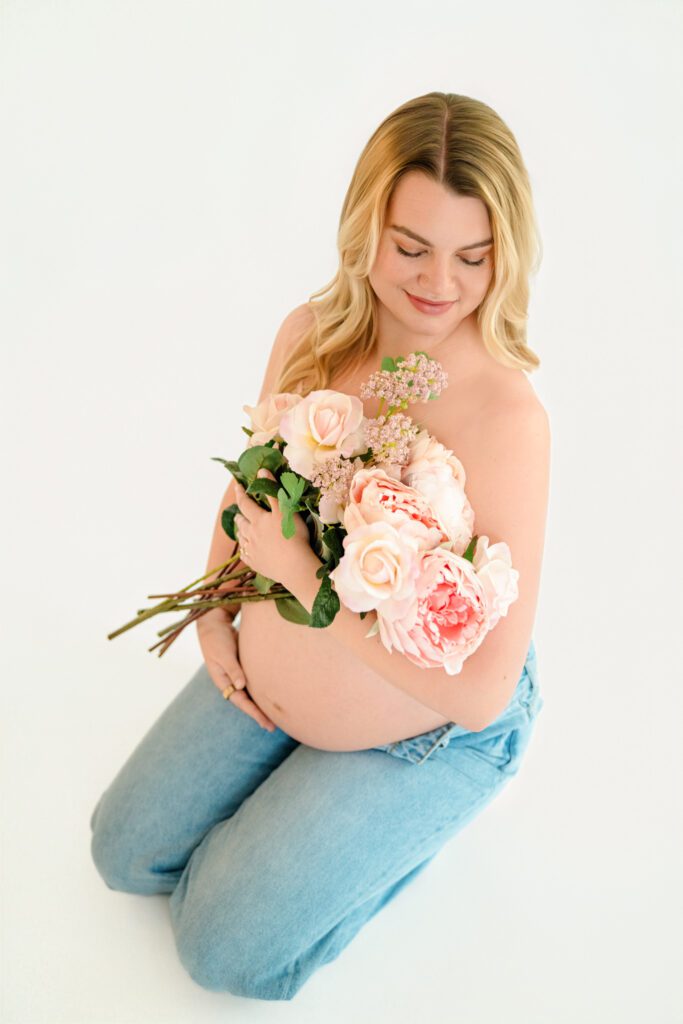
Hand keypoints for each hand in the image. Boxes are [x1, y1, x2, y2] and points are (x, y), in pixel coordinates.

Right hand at [197, 612, 276, 731]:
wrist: (213, 622)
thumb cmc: (216, 638)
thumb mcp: (223, 654)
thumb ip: (232, 669)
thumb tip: (241, 686)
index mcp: (223, 681)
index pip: (241, 701)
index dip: (253, 712)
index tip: (265, 722)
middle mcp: (230, 681)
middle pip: (246, 701)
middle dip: (258, 713)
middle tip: (273, 727)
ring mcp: (237, 674)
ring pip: (250, 692)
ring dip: (260, 702)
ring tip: (275, 714)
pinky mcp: (243, 665)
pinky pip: (254, 680)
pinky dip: (261, 687)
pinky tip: (271, 692)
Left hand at [233, 468, 310, 589]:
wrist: (294, 566)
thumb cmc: (293, 535)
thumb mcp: (285, 509)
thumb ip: (273, 490)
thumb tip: (261, 471)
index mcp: (258, 520)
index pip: (245, 503)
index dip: (240, 493)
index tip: (237, 486)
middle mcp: (251, 534)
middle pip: (241, 523)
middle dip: (239, 516)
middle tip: (238, 514)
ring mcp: (253, 551)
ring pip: (241, 539)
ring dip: (240, 533)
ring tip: (240, 531)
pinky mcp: (256, 564)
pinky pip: (246, 556)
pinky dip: (244, 550)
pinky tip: (246, 551)